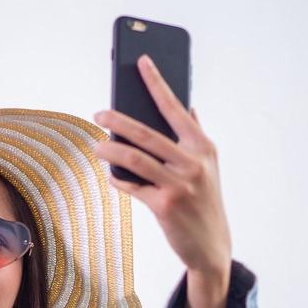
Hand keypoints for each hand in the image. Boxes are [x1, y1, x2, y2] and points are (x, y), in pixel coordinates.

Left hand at [91, 54, 232, 286]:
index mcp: (203, 146)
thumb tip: (188, 106)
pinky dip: (119, 179)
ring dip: (111, 150)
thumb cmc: (204, 201)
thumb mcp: (208, 166)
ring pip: (135, 159)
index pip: (175, 107)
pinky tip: (111, 175)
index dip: (156, 83)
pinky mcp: (165, 206)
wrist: (212, 245)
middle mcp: (193, 162)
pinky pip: (133, 187)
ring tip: (96, 145)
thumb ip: (195, 137)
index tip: (141, 61)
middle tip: (99, 112)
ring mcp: (179, 184)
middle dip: (118, 120)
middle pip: (147, 133)